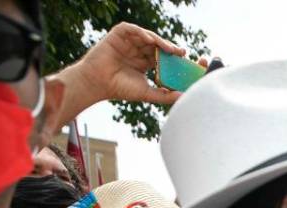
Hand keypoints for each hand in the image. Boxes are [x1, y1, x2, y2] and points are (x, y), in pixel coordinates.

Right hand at [70, 23, 189, 105]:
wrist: (98, 83)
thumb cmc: (120, 88)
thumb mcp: (147, 93)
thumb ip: (165, 95)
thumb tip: (184, 98)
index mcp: (146, 62)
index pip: (164, 56)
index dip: (176, 57)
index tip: (188, 60)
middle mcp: (139, 50)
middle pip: (158, 45)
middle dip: (170, 48)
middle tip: (181, 53)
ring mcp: (129, 42)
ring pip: (148, 36)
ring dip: (159, 41)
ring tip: (168, 48)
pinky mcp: (118, 35)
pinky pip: (132, 29)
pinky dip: (141, 32)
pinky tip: (150, 40)